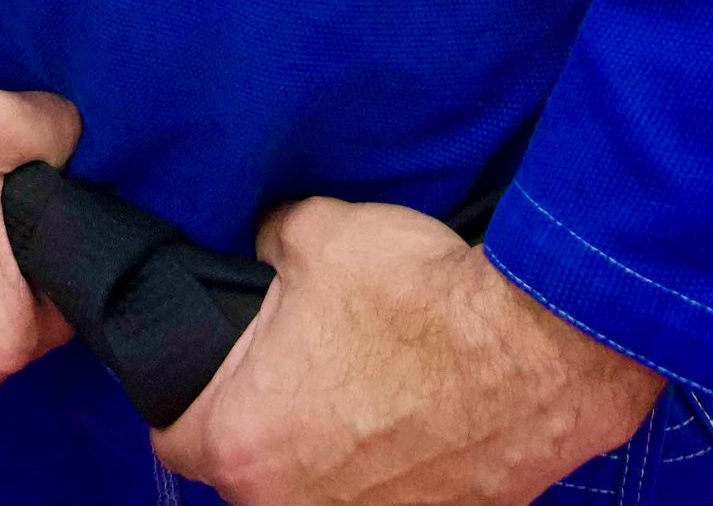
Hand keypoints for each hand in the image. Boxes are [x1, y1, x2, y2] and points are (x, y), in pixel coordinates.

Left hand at [153, 197, 662, 505]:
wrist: (536, 350)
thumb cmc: (419, 298)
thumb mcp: (315, 233)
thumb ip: (268, 246)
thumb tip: (264, 247)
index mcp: (244, 440)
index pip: (175, 438)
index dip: (188, 394)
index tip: (213, 368)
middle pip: (248, 470)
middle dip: (266, 422)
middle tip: (300, 364)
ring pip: (316, 492)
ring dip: (330, 451)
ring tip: (364, 389)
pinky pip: (386, 499)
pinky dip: (391, 468)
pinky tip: (414, 416)